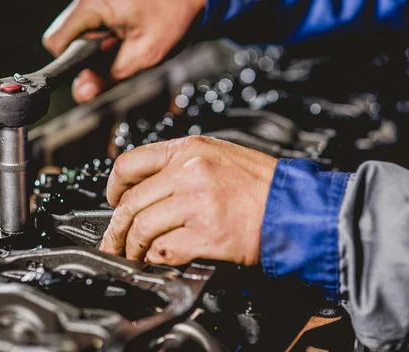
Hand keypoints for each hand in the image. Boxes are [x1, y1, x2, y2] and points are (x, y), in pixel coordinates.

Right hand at [42, 0, 205, 102]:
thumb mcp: (144, 53)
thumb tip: (83, 93)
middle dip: (89, 54)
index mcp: (93, 3)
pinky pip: (91, 20)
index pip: (56, 43)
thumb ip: (109, 76)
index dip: (72, 64)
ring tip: (126, 39)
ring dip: (99, 43)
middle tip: (119, 52)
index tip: (93, 70)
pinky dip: (105, 32)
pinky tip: (126, 31)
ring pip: (79, 30)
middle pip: (66, 37)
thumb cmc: (174, 9)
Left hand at [99, 136, 277, 265]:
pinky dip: (156, 257)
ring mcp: (196, 202)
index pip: (130, 163)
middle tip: (114, 241)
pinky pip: (164, 248)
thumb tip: (149, 185)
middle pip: (130, 202)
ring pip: (142, 227)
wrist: (296, 206)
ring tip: (134, 255)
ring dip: (133, 247)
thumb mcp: (220, 156)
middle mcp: (188, 171)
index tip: (112, 201)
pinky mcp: (206, 233)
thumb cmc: (264, 184)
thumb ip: (182, 165)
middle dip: (116, 228)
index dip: (113, 187)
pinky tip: (158, 259)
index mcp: (190, 149)